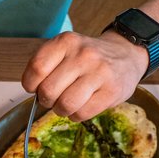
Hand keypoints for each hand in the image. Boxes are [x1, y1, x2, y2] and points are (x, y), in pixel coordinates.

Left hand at [23, 31, 148, 121]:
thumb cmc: (87, 59)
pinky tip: (83, 105)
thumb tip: (34, 93)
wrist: (126, 55)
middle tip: (56, 96)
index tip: (37, 86)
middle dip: (47, 100)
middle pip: (48, 91)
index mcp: (67, 42)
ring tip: (68, 102)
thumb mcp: (65, 50)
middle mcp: (83, 54)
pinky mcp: (112, 91)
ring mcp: (99, 72)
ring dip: (61, 110)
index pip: (36, 69)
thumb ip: (45, 66)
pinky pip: (82, 114)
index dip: (31, 85)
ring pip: (65, 105)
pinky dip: (76, 115)